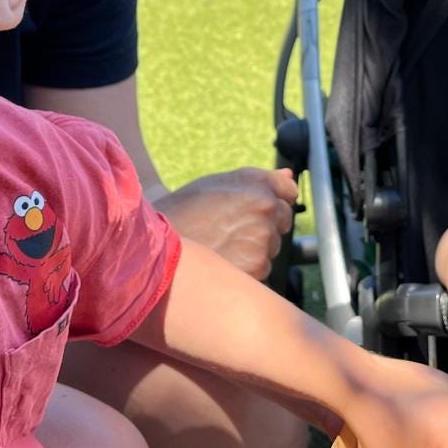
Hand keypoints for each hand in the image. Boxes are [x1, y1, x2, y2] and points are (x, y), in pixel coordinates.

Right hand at [152, 168, 296, 279]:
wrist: (156, 246)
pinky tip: (223, 261)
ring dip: (255, 248)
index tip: (252, 207)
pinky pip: (262, 269)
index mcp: (258, 186)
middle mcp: (266, 212)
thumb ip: (259, 179)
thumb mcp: (216, 184)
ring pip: (272, 247)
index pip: (288, 192)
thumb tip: (291, 178)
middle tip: (229, 228)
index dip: (272, 199)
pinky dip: (247, 268)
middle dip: (264, 225)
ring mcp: (263, 242)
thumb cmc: (184, 211)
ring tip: (222, 245)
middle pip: (281, 221)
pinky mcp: (256, 269)